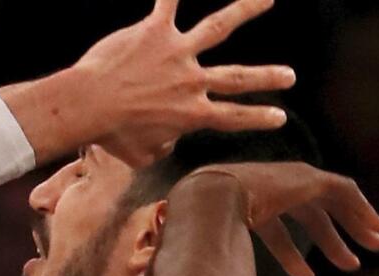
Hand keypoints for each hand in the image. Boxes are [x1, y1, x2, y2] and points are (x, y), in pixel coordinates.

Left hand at [72, 0, 294, 166]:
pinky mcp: (153, 30)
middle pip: (237, 77)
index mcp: (191, 114)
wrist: (88, 106)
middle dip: (267, 77)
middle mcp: (191, 81)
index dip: (258, 118)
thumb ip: (160, 150)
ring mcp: (176, 52)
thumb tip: (166, 145)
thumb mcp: (140, 156)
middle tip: (290, 76)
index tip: (280, 117)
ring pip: (218, 26)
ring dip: (246, 9)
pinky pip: (168, 1)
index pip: (232, 117)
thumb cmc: (109, 135)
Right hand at [183, 162, 378, 275]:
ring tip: (367, 256)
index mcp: (251, 204)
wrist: (208, 200)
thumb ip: (213, 263)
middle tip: (353, 265)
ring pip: (331, 205)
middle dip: (333, 240)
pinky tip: (375, 228)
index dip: (294, 252)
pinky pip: (343, 192)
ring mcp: (291, 181)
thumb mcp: (212, 248)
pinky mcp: (308, 178)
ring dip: (352, 229)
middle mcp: (274, 189)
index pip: (281, 228)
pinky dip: (361, 209)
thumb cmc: (199, 229)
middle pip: (311, 217)